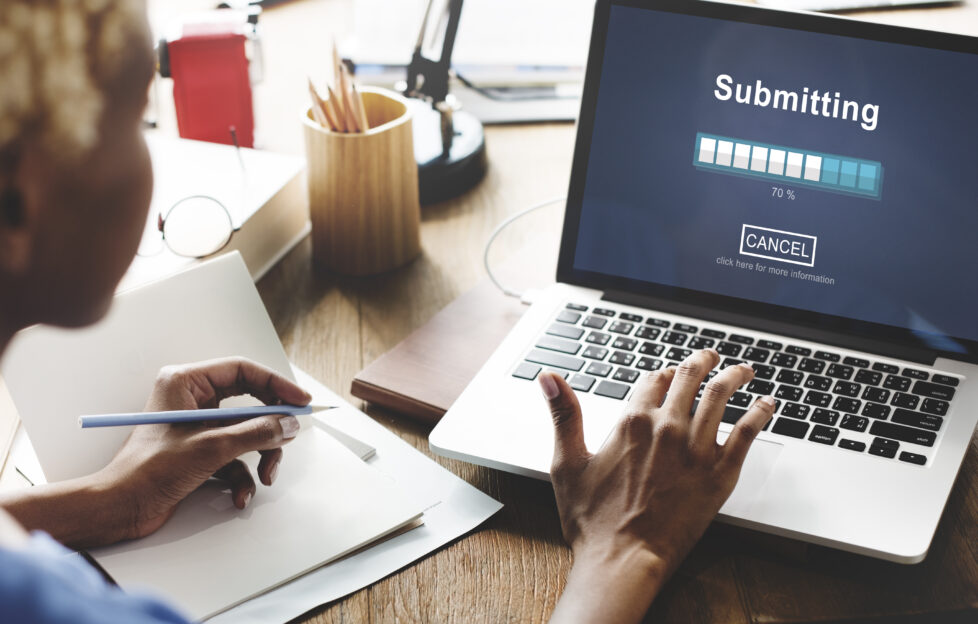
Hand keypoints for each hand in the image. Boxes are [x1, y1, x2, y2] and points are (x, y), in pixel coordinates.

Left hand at [98, 357, 310, 540]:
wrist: (120, 508)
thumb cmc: (147, 471)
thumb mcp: (211, 448)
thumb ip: (256, 433)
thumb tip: (288, 424)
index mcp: (186, 383)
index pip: (243, 370)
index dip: (276, 385)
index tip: (300, 401)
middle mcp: (192, 399)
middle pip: (249, 403)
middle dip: (269, 427)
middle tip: (289, 437)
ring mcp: (197, 426)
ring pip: (246, 432)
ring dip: (260, 456)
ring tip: (264, 476)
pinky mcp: (199, 450)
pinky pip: (235, 456)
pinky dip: (242, 476)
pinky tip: (240, 495)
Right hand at [540, 349, 775, 622]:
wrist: (623, 560)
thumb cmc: (592, 520)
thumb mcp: (567, 462)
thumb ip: (563, 414)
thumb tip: (548, 377)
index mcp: (632, 422)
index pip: (653, 379)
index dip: (662, 373)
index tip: (669, 373)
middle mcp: (667, 428)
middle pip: (690, 379)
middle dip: (702, 362)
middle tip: (711, 357)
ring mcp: (696, 450)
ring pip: (721, 396)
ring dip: (734, 376)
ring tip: (743, 370)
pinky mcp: (720, 473)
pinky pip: (747, 433)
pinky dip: (759, 413)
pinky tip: (767, 404)